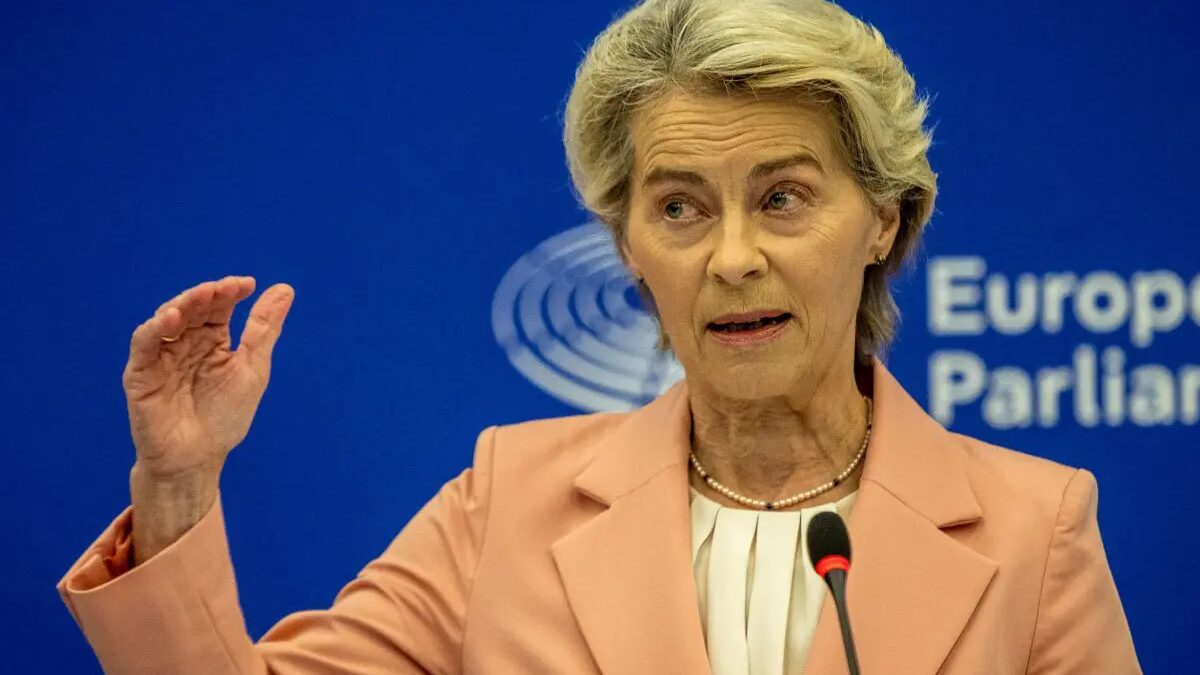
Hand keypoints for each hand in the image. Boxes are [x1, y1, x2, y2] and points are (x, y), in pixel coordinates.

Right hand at [123, 276, 294, 481]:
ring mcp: (161, 356)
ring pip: (166, 319)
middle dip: (208, 294)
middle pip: (192, 308)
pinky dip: (154, 329)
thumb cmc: (225, 417)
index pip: (218, 307)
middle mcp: (185, 343)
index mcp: (212, 341)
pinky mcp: (140, 373)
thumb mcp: (252, 368)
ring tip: (201, 296)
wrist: (198, 458)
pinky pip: (143, 344)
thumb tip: (285, 289)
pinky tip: (169, 319)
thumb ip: (264, 329)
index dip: (230, 292)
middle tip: (224, 288)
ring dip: (182, 304)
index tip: (248, 284)